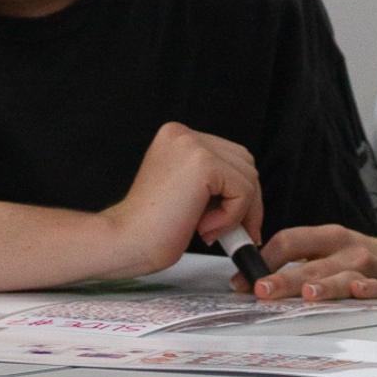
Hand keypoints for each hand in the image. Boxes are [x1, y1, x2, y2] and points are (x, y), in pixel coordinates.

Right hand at [104, 122, 261, 273]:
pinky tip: (205, 228)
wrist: (124, 243)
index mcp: (177, 137)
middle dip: (246, 201)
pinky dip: (234, 216)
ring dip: (238, 212)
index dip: (238, 191)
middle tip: (234, 233)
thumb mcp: (185, 192)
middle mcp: (184, 134)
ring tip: (208, 230)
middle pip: (244, 162)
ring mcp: (193, 145)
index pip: (230, 156)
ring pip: (248, 176)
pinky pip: (243, 190)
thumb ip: (211, 182)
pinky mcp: (203, 163)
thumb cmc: (150, 228)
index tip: (236, 221)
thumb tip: (251, 193)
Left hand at [229, 224, 376, 300]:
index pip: (289, 241)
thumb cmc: (353, 259)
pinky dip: (365, 290)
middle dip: (285, 278)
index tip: (243, 280)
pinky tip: (357, 292)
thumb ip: (296, 261)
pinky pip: (373, 288)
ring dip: (324, 285)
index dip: (265, 260)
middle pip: (309, 264)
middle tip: (263, 290)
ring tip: (308, 294)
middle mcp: (343, 250)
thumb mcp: (326, 251)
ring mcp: (364, 268)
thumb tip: (253, 278)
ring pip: (340, 276)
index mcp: (324, 237)